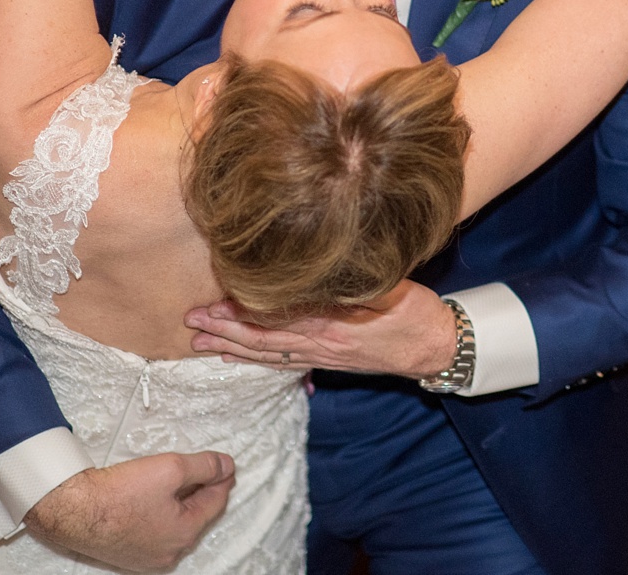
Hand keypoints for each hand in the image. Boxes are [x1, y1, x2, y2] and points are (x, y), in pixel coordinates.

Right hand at [25, 451, 234, 571]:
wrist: (72, 510)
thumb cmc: (117, 494)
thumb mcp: (171, 468)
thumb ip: (205, 466)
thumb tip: (226, 466)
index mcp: (184, 534)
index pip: (216, 502)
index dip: (222, 479)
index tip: (225, 465)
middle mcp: (169, 553)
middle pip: (197, 515)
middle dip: (202, 491)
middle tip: (204, 469)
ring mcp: (148, 558)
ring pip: (177, 524)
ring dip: (181, 502)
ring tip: (178, 480)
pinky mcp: (129, 555)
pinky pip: (157, 532)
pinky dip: (162, 514)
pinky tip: (155, 498)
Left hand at [186, 280, 457, 377]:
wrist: (435, 348)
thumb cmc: (416, 313)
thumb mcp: (389, 288)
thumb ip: (352, 280)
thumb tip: (320, 266)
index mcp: (334, 325)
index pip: (277, 318)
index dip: (243, 312)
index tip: (213, 303)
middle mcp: (322, 344)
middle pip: (263, 339)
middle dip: (225, 331)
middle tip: (191, 325)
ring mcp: (324, 356)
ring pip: (268, 353)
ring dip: (232, 348)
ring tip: (201, 344)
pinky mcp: (329, 361)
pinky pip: (283, 361)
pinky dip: (256, 358)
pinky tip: (239, 356)